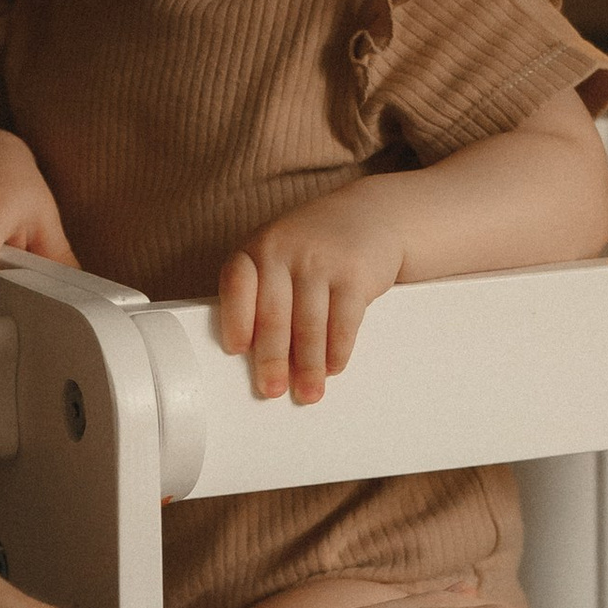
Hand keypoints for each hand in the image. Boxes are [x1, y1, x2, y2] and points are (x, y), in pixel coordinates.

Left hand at [217, 187, 408, 400]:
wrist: (371, 214)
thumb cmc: (314, 247)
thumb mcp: (280, 254)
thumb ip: (264, 292)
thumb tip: (257, 355)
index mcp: (257, 248)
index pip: (237, 283)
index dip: (235, 318)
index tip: (236, 350)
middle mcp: (285, 250)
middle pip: (274, 314)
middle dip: (272, 359)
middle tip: (271, 390)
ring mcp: (321, 260)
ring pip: (310, 325)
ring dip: (309, 366)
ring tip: (308, 393)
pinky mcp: (355, 273)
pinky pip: (344, 321)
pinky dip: (338, 351)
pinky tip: (333, 367)